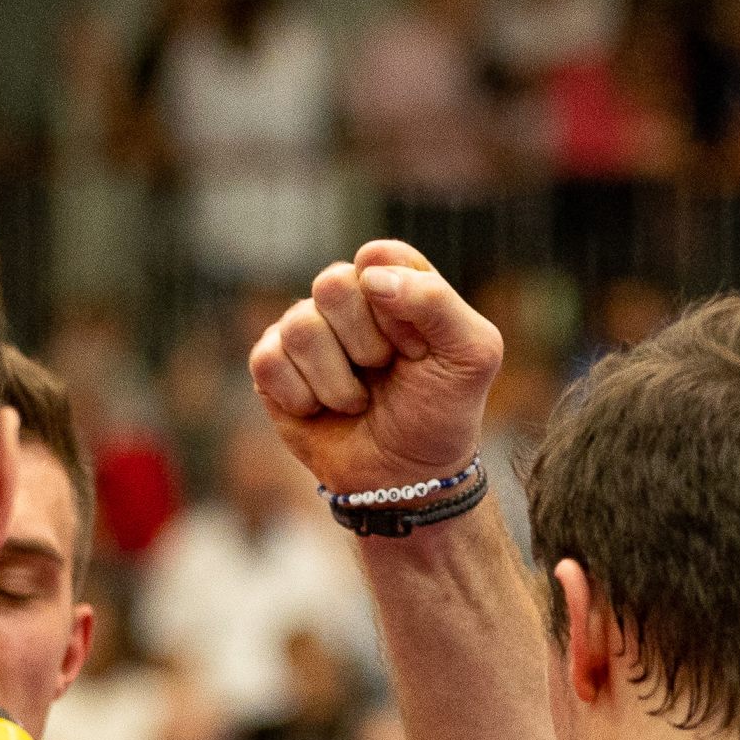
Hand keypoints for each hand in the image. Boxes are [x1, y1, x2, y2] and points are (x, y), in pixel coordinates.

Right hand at [249, 240, 503, 499]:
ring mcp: (306, 329)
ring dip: (338, 384)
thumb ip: (438, 302)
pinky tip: (322, 411)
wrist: (408, 479)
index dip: (398, 309)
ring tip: (359, 402)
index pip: (378, 260)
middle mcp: (347, 299)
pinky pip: (267, 361)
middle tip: (384, 373)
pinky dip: (303, 399)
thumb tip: (370, 277)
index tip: (418, 349)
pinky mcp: (273, 364)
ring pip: (300, 327)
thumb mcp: (471, 356)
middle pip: (332, 284)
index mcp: (395, 283)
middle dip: (366, 345)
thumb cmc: (441, 413)